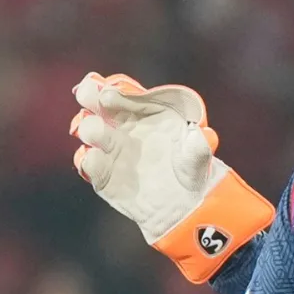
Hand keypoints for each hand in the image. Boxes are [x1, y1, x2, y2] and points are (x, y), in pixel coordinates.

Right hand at [70, 72, 272, 282]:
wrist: (182, 204)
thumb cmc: (191, 169)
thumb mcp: (199, 156)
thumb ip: (199, 145)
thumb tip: (205, 135)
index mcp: (145, 110)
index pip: (126, 91)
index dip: (116, 90)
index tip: (111, 95)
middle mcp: (122, 124)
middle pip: (97, 101)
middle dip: (89, 94)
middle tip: (88, 95)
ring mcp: (109, 146)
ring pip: (88, 128)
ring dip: (89, 127)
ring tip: (95, 131)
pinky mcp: (101, 171)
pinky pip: (88, 162)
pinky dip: (89, 160)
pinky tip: (95, 159)